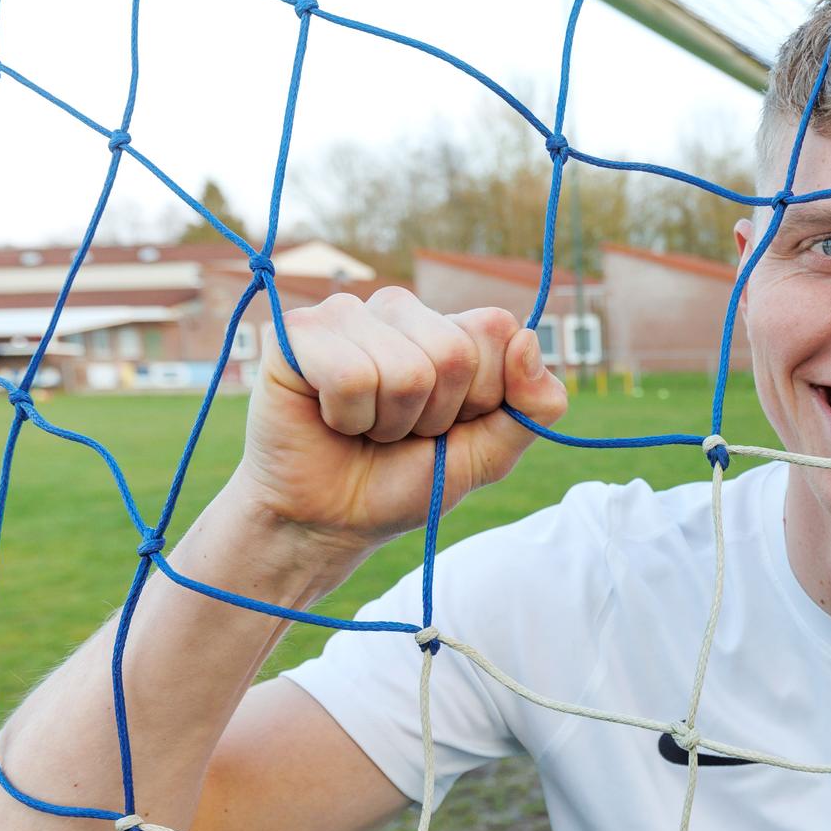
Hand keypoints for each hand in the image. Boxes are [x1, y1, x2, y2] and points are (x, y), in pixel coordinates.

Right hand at [230, 287, 567, 553]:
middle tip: (399, 432)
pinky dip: (348, 417)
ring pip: (406, 370)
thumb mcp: (489, 453)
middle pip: (455, 353)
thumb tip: (530, 339)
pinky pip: (351, 376)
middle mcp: (400, 309)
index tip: (449, 424)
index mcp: (450, 327)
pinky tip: (331, 418)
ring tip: (364, 428)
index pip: (498, 330)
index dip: (481, 396)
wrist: (331, 521)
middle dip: (434, 416)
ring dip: (389, 422)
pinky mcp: (297, 333)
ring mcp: (347, 313)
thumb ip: (533, 406)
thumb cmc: (405, 481)